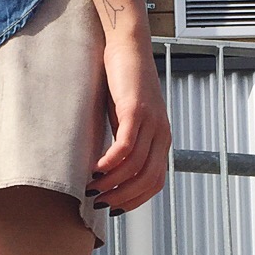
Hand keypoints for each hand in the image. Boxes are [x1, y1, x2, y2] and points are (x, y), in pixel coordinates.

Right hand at [88, 36, 170, 215]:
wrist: (127, 45)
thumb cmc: (123, 82)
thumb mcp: (127, 120)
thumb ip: (126, 143)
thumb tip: (110, 171)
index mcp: (162, 139)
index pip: (155, 183)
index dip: (135, 201)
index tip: (114, 209)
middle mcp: (162, 133)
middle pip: (147, 180)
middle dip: (122, 197)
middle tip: (99, 203)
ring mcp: (151, 122)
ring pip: (135, 167)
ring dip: (112, 183)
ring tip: (92, 188)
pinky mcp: (136, 110)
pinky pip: (126, 146)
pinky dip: (110, 163)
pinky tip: (95, 169)